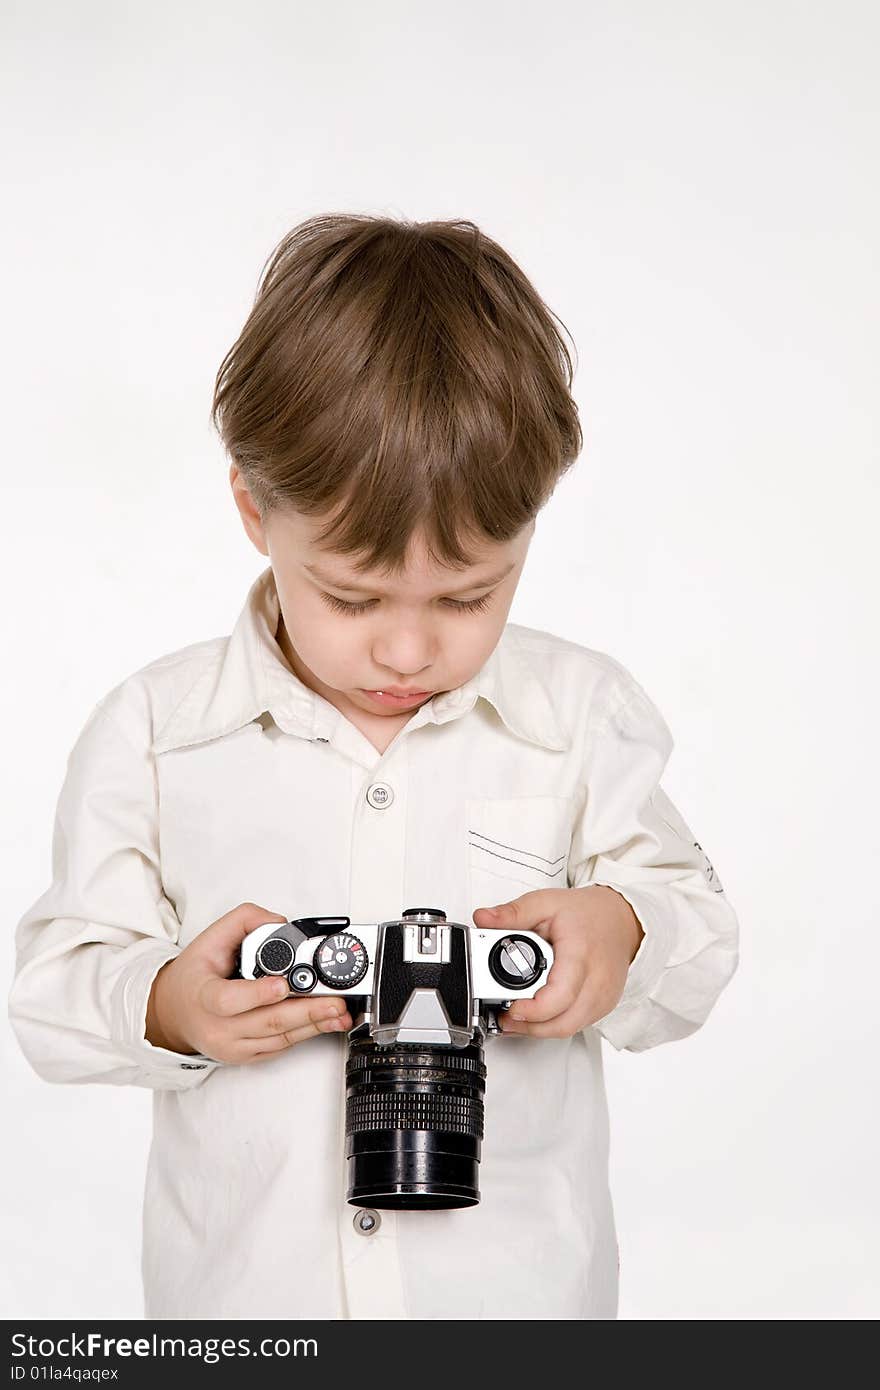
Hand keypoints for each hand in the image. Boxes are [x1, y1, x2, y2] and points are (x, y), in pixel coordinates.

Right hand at [145, 902, 352, 1063]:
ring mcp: (234, 1047)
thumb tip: (280, 923)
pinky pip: (280, 1046)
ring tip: (339, 1013)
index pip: (230, 1000)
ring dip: (314, 1026)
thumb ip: (244, 921)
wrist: (176, 1013)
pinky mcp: (248, 1056)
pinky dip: (305, 1034)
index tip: (282, 984)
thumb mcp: (209, 938)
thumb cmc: (195, 977)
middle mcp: (218, 1028)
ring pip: (279, 1037)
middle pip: (267, 1022)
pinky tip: (325, 1024)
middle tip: (334, 1002)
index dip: (258, 994)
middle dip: (306, 1012)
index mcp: (204, 997)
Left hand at [472, 885, 644, 1037]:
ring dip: (539, 1029)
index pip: (559, 997)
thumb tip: (483, 918)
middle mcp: (597, 982)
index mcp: (580, 955)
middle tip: (504, 1016)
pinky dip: (554, 1024)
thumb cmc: (588, 914)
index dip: (532, 1011)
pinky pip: (577, 1025)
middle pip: (562, 1022)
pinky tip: (537, 1015)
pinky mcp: (604, 1006)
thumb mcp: (545, 903)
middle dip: (529, 1026)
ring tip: (515, 1016)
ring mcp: (604, 998)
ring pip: (568, 1028)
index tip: (509, 1008)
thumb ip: (513, 912)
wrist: (622, 919)